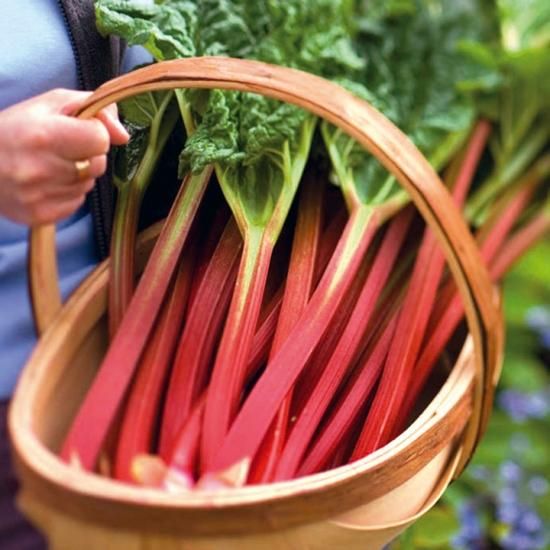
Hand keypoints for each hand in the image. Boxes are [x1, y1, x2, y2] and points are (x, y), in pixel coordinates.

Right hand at [0, 89, 128, 224]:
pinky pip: (76, 202)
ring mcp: (39, 195)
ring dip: (78, 173)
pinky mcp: (40, 215)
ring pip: (89, 184)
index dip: (94, 133)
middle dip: (87, 154)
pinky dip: (68, 192)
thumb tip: (124, 136)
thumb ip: (96, 110)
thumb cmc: (17, 128)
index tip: (78, 130)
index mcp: (43, 135)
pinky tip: (46, 181)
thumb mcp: (52, 104)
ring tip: (50, 164)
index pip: (100, 139)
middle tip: (61, 147)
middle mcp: (40, 168)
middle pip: (98, 164)